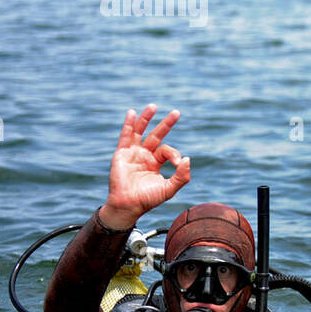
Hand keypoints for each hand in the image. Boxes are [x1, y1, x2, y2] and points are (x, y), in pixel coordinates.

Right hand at [100, 104, 190, 229]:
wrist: (128, 205)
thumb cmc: (148, 199)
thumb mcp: (169, 189)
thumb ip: (182, 176)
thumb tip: (188, 159)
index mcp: (155, 163)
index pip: (167, 151)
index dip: (175, 154)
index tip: (178, 163)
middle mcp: (144, 156)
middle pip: (156, 136)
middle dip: (166, 124)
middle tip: (177, 112)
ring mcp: (133, 153)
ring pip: (141, 132)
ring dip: (146, 119)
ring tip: (154, 106)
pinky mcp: (122, 154)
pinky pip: (126, 136)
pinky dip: (129, 124)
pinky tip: (132, 113)